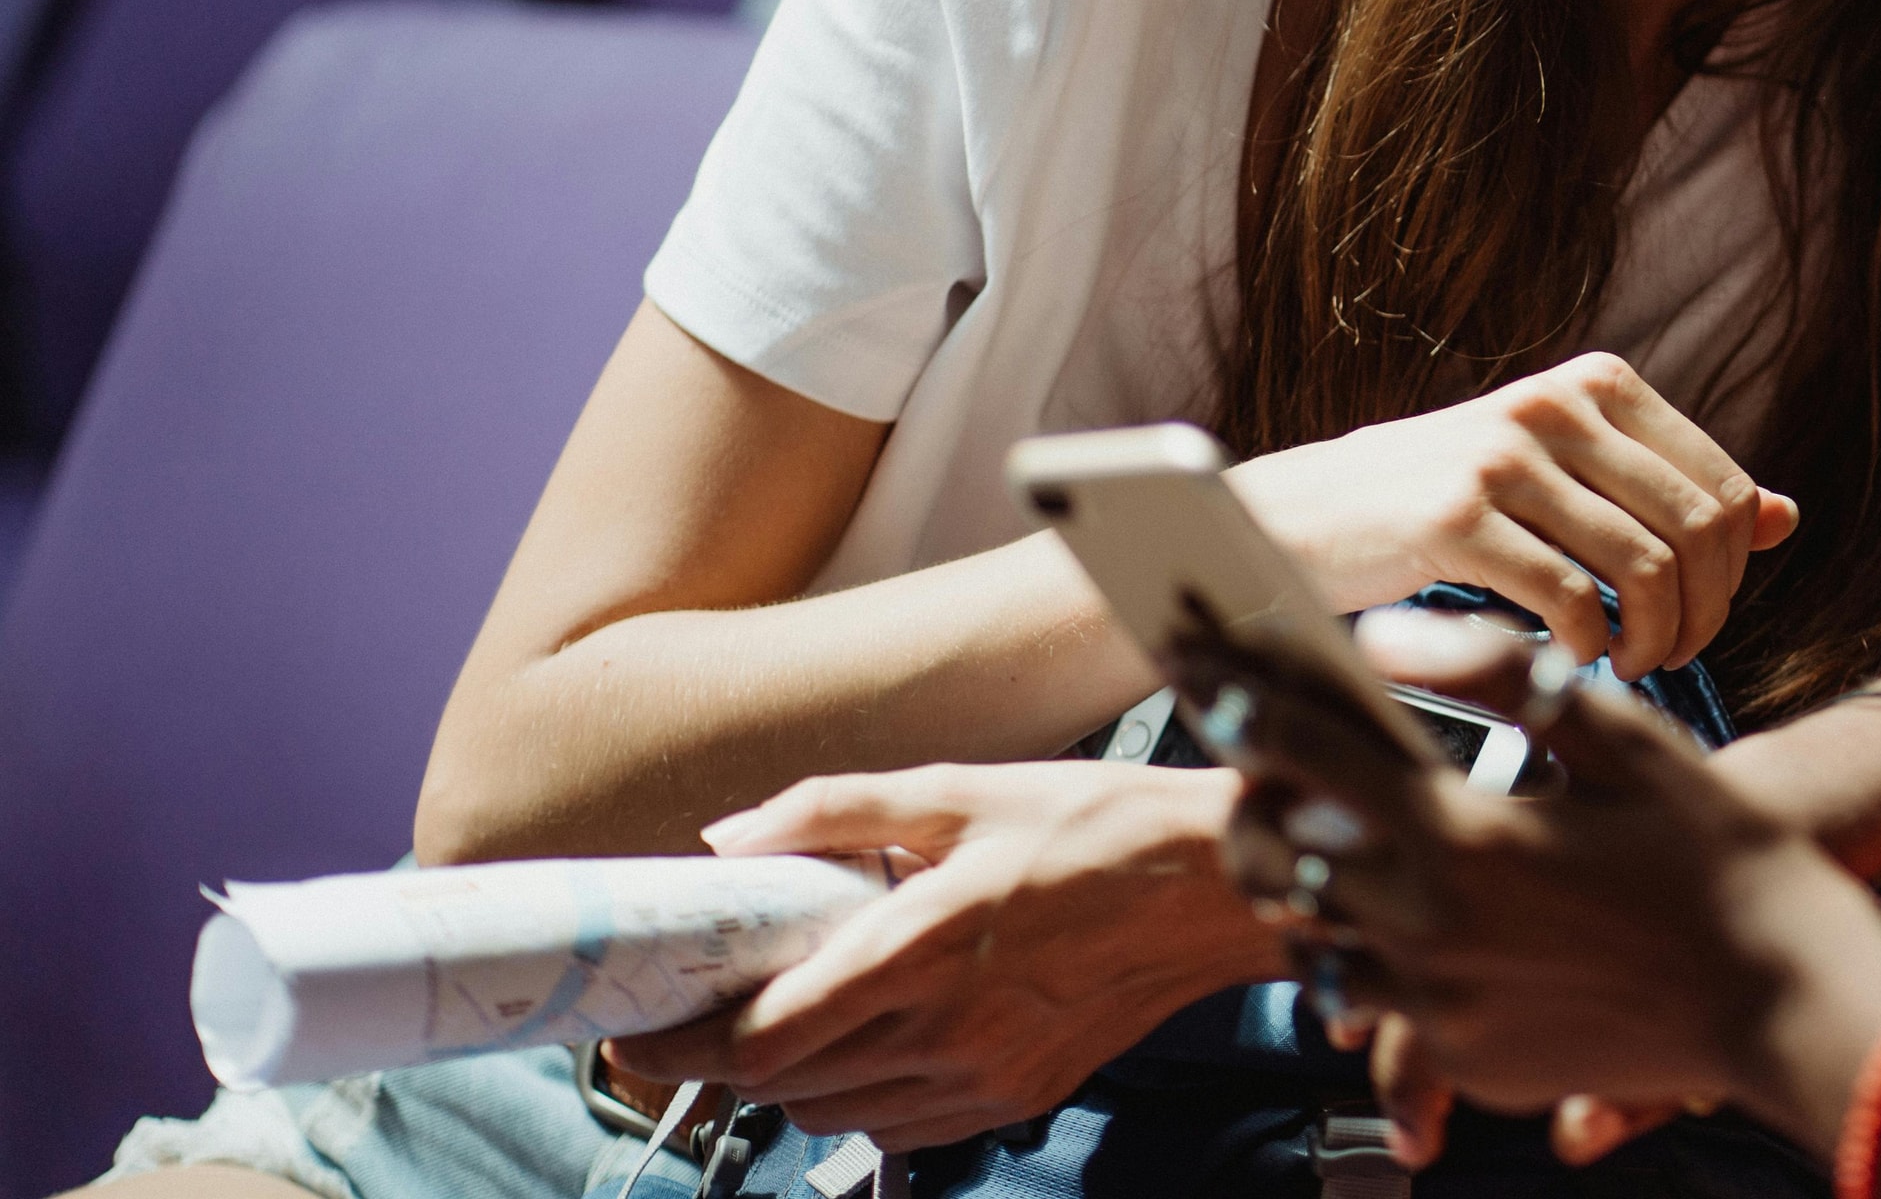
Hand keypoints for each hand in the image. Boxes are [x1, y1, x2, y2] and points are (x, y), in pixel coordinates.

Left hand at [608, 762, 1281, 1149]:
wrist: (1214, 887)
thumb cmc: (1093, 825)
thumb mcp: (958, 789)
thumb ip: (834, 810)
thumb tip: (731, 840)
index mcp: (920, 947)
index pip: (760, 1037)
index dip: (678, 1047)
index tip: (632, 1033)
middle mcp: (943, 1030)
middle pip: (782, 1086)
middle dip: (723, 1060)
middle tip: (704, 1014)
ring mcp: (981, 1075)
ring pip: (835, 1113)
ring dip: (793, 1079)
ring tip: (799, 1016)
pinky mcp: (1014, 1097)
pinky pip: (901, 1123)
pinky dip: (864, 1095)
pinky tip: (880, 1038)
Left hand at [1219, 617, 1880, 1165]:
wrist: (1784, 999)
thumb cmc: (1718, 852)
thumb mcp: (1624, 738)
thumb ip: (1497, 675)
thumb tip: (1385, 631)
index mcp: (1460, 839)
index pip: (1302, 754)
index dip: (1239, 692)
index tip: (1198, 653)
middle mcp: (1430, 933)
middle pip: (1272, 853)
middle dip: (1254, 791)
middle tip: (1264, 745)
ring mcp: (1442, 1007)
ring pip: (1312, 934)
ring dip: (1310, 872)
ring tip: (1342, 824)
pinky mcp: (1468, 1058)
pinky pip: (1384, 995)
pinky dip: (1381, 942)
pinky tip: (1431, 902)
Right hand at [1229, 351, 1798, 677]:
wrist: (1309, 517)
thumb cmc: (1446, 507)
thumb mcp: (1567, 480)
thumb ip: (1669, 494)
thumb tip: (1785, 518)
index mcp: (1599, 385)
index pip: (1723, 487)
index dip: (1729, 573)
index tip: (1696, 620)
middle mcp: (1559, 405)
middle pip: (1699, 528)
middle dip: (1703, 613)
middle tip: (1668, 659)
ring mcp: (1506, 456)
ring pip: (1647, 567)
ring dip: (1654, 640)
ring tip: (1626, 667)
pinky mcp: (1455, 516)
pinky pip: (1570, 599)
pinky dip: (1587, 650)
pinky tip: (1570, 664)